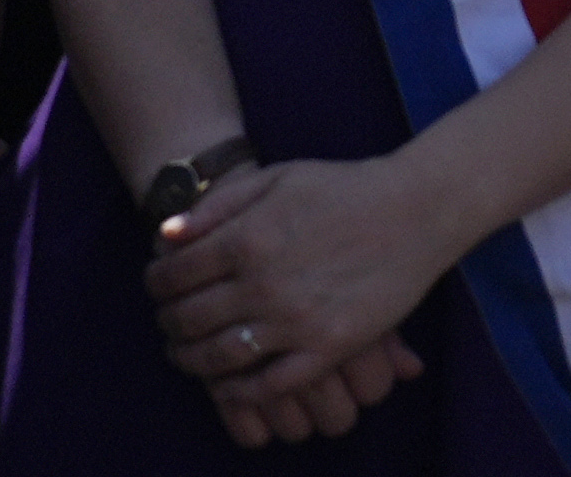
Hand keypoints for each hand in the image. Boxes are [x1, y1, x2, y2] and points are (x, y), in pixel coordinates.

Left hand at [143, 159, 435, 436]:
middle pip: (188, 319)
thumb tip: (166, 236)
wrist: (415, 210)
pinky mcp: (327, 348)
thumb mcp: (277, 178)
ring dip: (190, 361)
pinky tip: (227, 386)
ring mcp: (295, 321)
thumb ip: (218, 206)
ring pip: (219, 358)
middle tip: (167, 323)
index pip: (173, 276)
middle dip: (167, 323)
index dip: (155, 284)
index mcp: (247, 238)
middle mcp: (264, 284)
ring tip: (185, 356)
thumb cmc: (343, 187)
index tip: (156, 287)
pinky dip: (238, 392)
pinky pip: (269, 385)